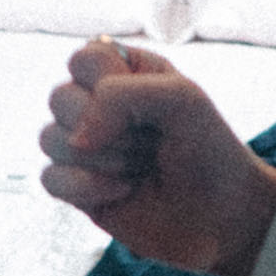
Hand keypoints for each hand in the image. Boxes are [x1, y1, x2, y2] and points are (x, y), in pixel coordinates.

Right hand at [40, 40, 275, 275]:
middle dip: (110, 128)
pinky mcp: (77, 189)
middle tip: (150, 144)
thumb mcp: (181, 99)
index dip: (109, 82)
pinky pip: (49, 178)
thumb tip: (75, 139)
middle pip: (59, 97)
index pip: (84, 58)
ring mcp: (84, 149)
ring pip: (49, 139)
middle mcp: (97, 106)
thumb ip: (119, 95)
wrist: (226, 218)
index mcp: (123, 73)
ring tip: (140, 168)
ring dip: (104, 160)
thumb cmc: (209, 150)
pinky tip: (123, 192)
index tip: (149, 105)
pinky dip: (88, 188)